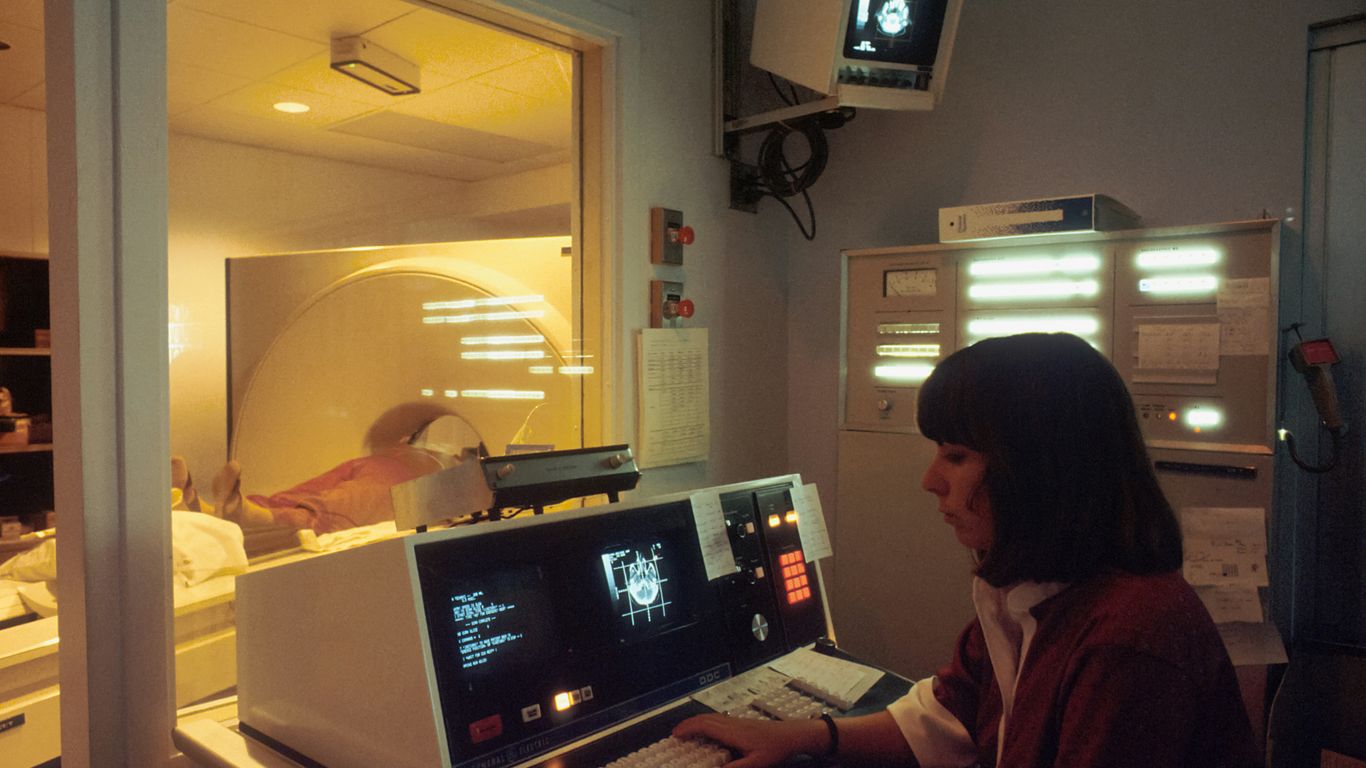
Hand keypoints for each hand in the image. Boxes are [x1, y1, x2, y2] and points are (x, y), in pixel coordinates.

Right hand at [672, 714, 826, 767]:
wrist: (795, 735)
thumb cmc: (777, 748)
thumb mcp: (756, 763)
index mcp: (733, 732)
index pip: (704, 725)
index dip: (688, 728)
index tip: (675, 734)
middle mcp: (733, 724)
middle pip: (706, 719)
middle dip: (689, 724)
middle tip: (677, 734)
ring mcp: (739, 723)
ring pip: (713, 718)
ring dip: (698, 722)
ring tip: (689, 732)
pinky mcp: (744, 724)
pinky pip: (720, 721)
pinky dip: (709, 724)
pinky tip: (711, 733)